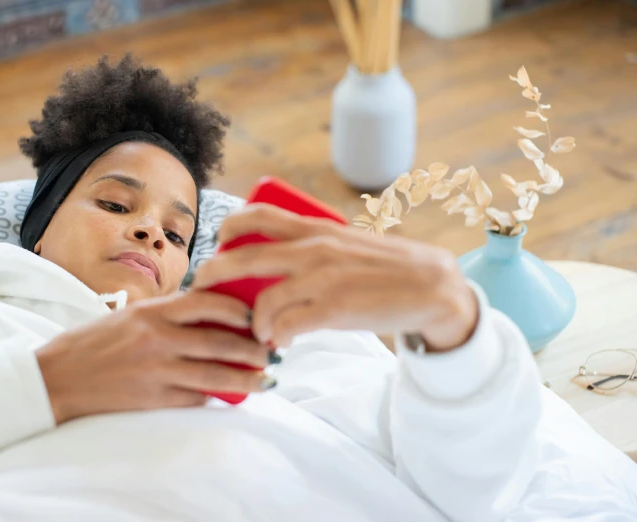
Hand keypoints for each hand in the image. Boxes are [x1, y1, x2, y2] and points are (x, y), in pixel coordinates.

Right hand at [36, 291, 275, 423]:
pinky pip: (194, 398)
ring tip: (267, 379)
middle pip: (220, 341)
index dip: (239, 309)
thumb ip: (167, 314)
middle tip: (274, 351)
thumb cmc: (92, 343)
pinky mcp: (152, 400)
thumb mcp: (130, 316)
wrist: (55, 379)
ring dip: (247, 378)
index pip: (207, 302)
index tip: (258, 316)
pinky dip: (214, 396)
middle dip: (254, 348)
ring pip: (215, 376)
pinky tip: (230, 396)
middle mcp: (157, 339)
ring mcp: (156, 371)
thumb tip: (210, 313)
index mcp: (151, 312)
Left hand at [191, 204, 478, 350]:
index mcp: (316, 228)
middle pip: (243, 258)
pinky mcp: (334, 309)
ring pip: (262, 302)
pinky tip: (280, 342)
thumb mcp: (347, 243)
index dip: (228, 226)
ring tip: (257, 332)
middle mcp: (314, 249)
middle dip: (213, 274)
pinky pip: (287, 327)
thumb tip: (277, 260)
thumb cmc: (387, 266)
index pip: (258, 215)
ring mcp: (322, 280)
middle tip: (204, 288)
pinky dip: (276, 338)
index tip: (218, 240)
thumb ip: (314, 247)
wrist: (432, 286)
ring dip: (251, 322)